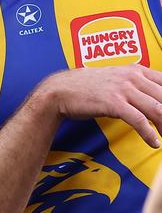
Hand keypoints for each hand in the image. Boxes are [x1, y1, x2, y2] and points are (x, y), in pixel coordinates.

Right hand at [37, 64, 161, 147]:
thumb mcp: (114, 79)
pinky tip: (153, 142)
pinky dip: (149, 134)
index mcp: (134, 69)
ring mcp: (122, 88)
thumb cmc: (85, 87)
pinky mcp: (113, 102)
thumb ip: (134, 85)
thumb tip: (153, 101)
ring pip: (157, 109)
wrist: (59, 91)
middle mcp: (131, 76)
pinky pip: (139, 120)